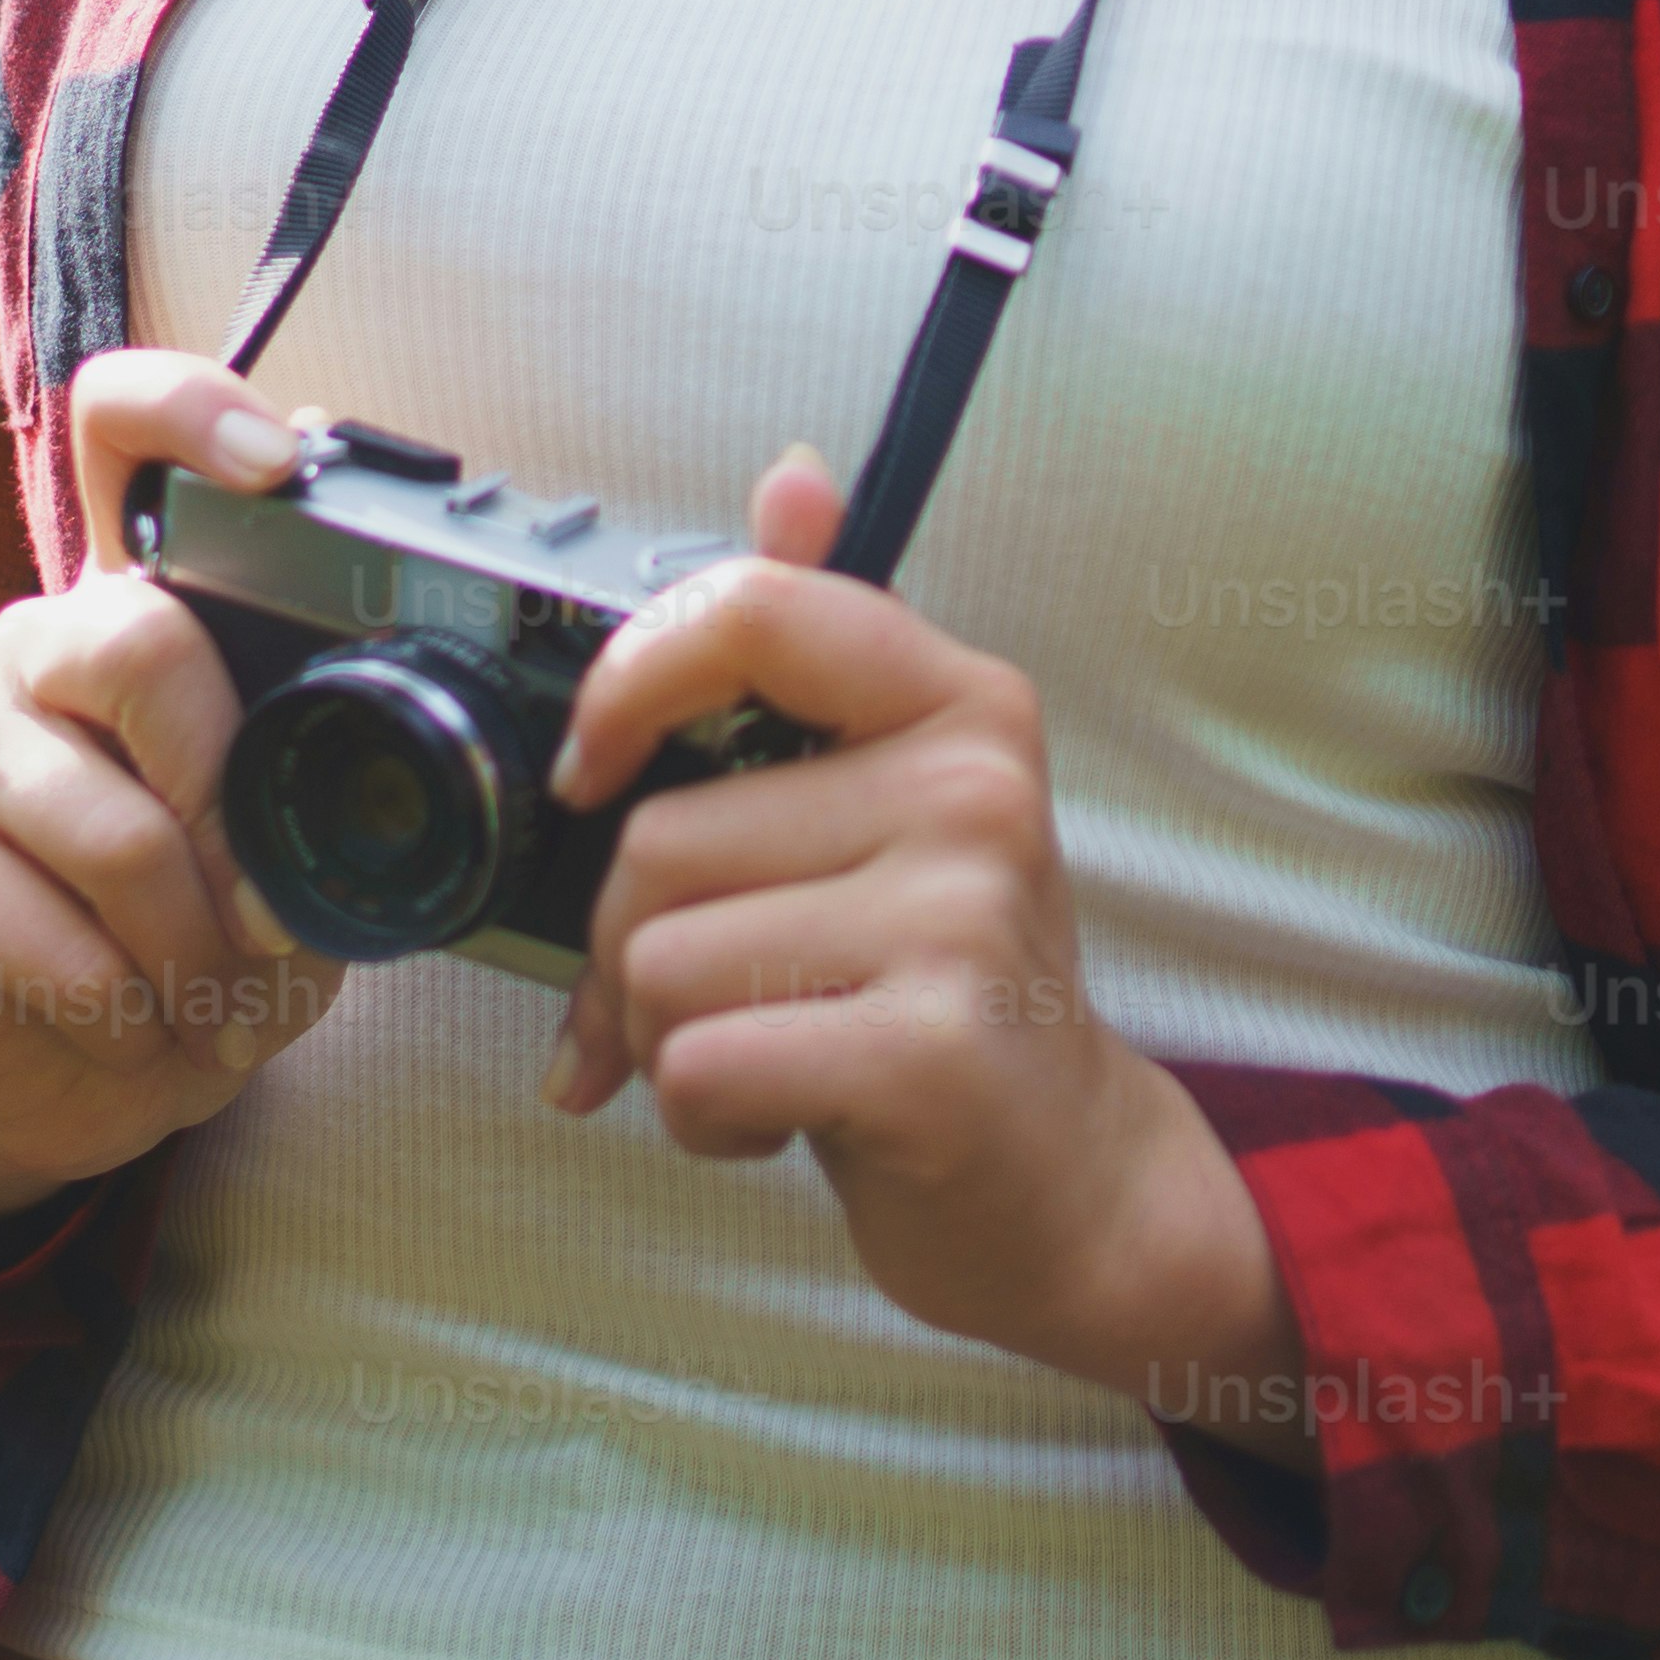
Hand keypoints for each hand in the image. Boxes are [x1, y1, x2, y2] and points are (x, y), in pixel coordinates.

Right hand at [0, 346, 356, 1228]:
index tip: (272, 461)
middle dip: (238, 809)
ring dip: (201, 960)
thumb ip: (328, 792)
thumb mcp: (292, 855)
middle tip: (271, 920)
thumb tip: (374, 794)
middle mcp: (37, 647)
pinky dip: (137, 1021)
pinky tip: (139, 1032)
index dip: (188, 410)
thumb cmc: (204, 938)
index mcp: (137, 611)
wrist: (82, 1070)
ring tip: (220, 1010)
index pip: (120, 432)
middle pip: (138, 643)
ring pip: (120, 835)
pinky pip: (64, 948)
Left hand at [538, 446, 1298, 1426]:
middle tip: (714, 1002)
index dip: (627, 685)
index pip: (747, 608)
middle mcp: (973, 790)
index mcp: (957, 703)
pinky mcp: (931, 1050)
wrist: (1064, 1180)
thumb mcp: (886, 811)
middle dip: (632, 950)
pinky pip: (699, 1064)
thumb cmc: (940, 994)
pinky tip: (792, 1118)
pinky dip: (704, 1119)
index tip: (595, 771)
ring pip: (661, 960)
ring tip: (772, 1052)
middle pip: (659, 837)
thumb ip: (817, 657)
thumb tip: (792, 478)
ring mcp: (961, 917)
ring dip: (667, 1044)